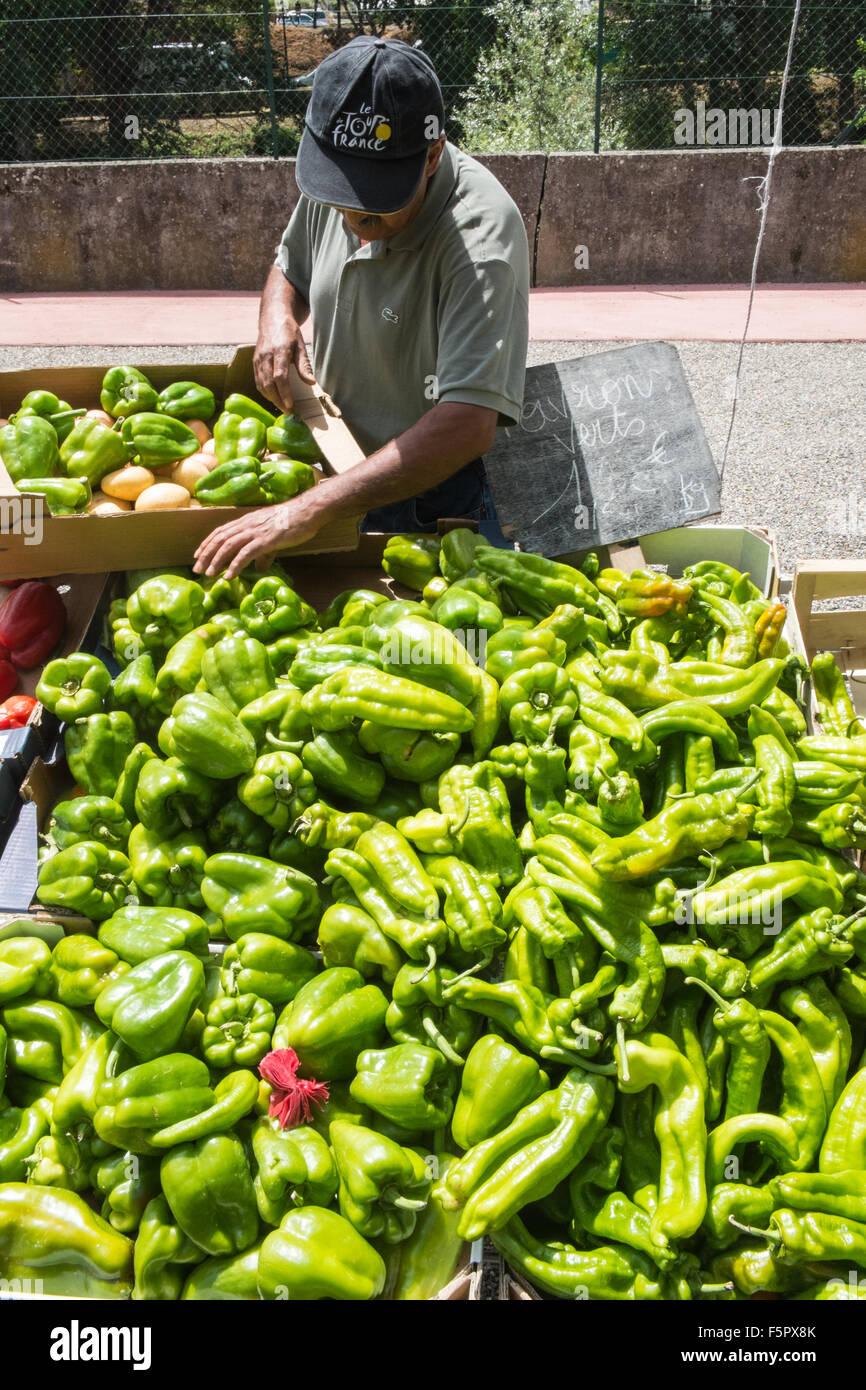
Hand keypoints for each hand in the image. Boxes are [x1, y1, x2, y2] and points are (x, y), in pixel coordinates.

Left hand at [193, 498, 320, 579]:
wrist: (307, 511)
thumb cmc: (293, 522)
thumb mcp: (274, 536)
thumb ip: (263, 553)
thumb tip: (258, 568)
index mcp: (247, 521)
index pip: (221, 531)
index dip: (207, 543)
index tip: (197, 555)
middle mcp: (247, 525)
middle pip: (220, 540)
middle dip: (206, 555)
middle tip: (197, 570)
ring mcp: (255, 532)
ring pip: (228, 546)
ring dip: (216, 561)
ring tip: (209, 575)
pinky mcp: (266, 540)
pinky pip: (246, 554)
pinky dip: (235, 565)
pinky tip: (229, 576)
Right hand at [253, 321, 314, 414]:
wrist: (272, 319)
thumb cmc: (289, 332)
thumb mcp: (301, 346)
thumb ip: (304, 365)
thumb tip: (311, 383)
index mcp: (279, 351)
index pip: (279, 376)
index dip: (284, 393)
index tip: (291, 405)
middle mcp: (265, 356)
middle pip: (268, 384)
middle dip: (278, 400)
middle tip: (288, 411)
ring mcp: (258, 360)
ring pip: (261, 384)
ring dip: (271, 399)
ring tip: (283, 407)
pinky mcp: (254, 363)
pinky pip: (257, 381)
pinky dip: (265, 392)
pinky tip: (274, 398)